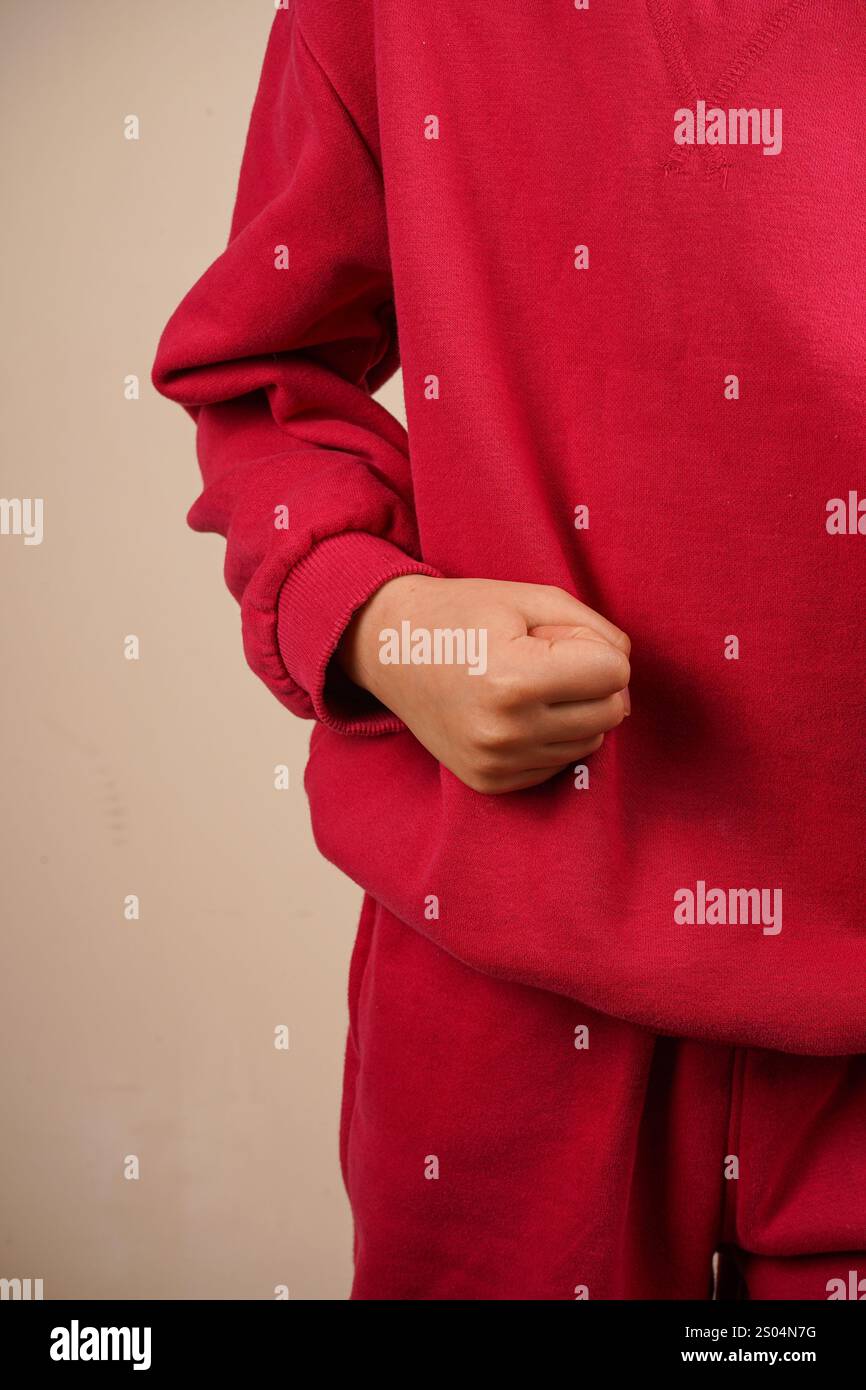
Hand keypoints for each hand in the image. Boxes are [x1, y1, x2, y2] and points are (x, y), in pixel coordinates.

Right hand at [337, 575, 630, 793]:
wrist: (387, 648)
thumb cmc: (463, 613)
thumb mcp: (530, 598)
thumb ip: (595, 628)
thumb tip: (625, 672)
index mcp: (515, 680)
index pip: (615, 673)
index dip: (594, 646)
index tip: (554, 636)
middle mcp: (505, 732)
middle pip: (611, 712)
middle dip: (593, 681)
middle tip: (544, 659)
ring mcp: (495, 763)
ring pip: (591, 741)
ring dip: (574, 711)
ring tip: (525, 684)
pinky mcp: (490, 782)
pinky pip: (560, 763)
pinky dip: (551, 736)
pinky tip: (515, 712)